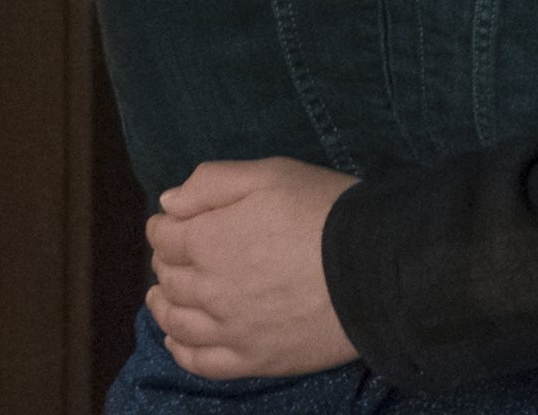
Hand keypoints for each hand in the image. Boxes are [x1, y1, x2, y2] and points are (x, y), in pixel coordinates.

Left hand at [145, 158, 359, 378]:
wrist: (374, 269)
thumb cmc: (323, 211)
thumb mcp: (269, 174)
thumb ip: (212, 183)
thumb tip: (168, 204)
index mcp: (209, 239)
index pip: (165, 235)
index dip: (165, 225)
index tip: (174, 222)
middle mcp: (210, 289)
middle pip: (169, 277)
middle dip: (166, 261)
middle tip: (178, 254)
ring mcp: (231, 330)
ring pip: (178, 322)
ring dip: (164, 306)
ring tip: (164, 297)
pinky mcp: (255, 360)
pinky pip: (202, 363)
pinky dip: (182, 351)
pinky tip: (179, 340)